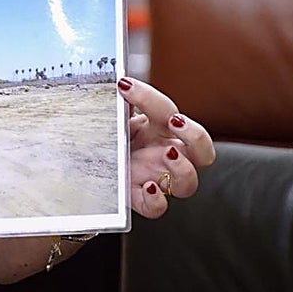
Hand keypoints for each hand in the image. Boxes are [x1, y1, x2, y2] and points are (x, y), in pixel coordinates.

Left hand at [118, 76, 215, 217]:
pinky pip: (158, 207)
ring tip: (167, 154)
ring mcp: (156, 178)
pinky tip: (147, 187)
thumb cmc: (107, 136)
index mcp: (159, 130)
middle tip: (174, 121)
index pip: (166, 109)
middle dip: (195, 134)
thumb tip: (111, 84)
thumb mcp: (111, 119)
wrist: (89, 164)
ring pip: (188, 182)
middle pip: (203, 150)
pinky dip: (156, 199)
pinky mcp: (140, 199)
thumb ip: (116, 106)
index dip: (148, 96)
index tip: (124, 86)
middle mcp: (165, 155)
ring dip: (182, 167)